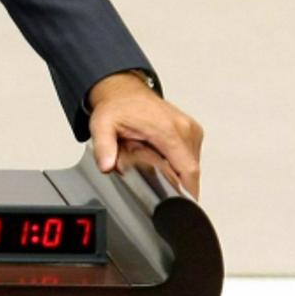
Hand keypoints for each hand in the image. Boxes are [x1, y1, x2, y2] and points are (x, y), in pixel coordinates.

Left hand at [88, 71, 203, 197]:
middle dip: (177, 183)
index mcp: (168, 129)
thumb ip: (104, 147)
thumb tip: (107, 166)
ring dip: (178, 172)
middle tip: (156, 183)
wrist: (123, 90)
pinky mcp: (192, 130)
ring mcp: (191, 128)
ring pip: (192, 164)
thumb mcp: (102, 125)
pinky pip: (191, 156)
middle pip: (191, 170)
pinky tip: (162, 158)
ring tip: (156, 166)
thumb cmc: (116, 106)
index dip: (187, 191)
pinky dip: (180, 163)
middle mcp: (184, 128)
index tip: (181, 205)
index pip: (188, 169)